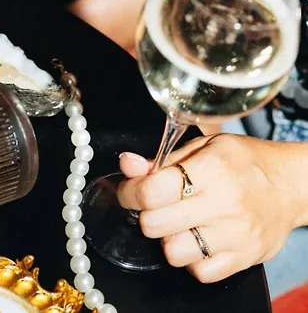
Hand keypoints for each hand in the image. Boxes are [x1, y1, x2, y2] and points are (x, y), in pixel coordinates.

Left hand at [117, 134, 302, 282]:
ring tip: (178, 223)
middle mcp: (224, 204)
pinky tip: (197, 239)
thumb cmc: (244, 162)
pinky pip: (200, 272)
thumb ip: (162, 159)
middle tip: (154, 206)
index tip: (130, 190)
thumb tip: (127, 164)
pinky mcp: (244, 258)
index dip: (131, 192)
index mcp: (212, 169)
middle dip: (145, 215)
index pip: (152, 191)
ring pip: (173, 253)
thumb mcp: (204, 146)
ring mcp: (236, 235)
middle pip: (155, 225)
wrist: (291, 185)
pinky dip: (192, 259)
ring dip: (167, 239)